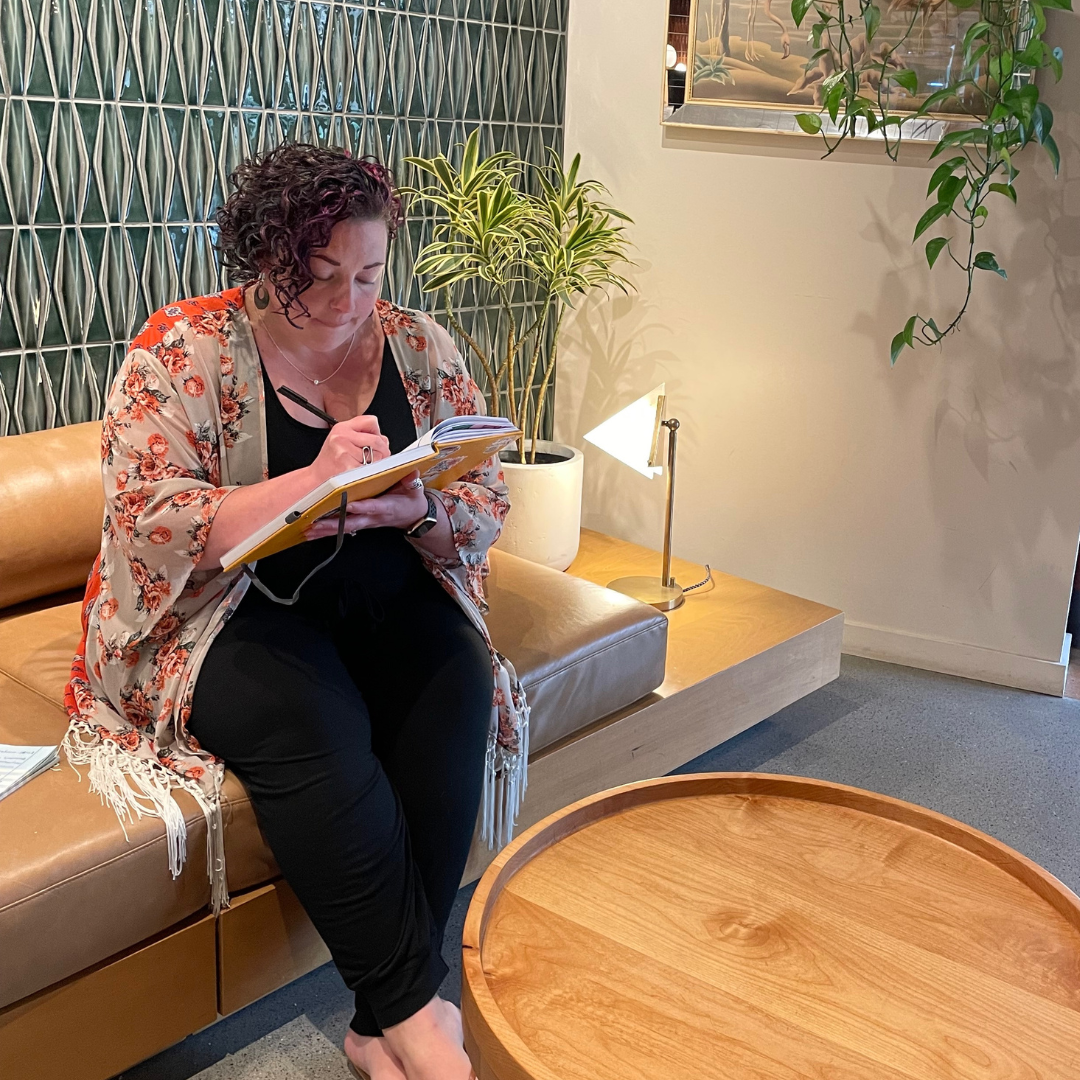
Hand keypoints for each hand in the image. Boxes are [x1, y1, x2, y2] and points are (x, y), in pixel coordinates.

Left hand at [303, 471, 428, 539]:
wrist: (412, 516)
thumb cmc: (410, 501)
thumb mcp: (416, 490)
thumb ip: (412, 482)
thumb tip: (411, 474)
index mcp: (386, 507)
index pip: (372, 507)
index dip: (361, 507)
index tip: (349, 504)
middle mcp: (373, 517)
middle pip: (352, 522)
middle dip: (334, 524)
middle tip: (317, 523)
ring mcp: (366, 522)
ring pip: (344, 528)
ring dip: (326, 530)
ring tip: (309, 530)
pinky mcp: (360, 523)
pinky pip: (342, 529)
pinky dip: (327, 532)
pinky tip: (313, 532)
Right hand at [307, 415, 389, 485]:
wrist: (315, 480)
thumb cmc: (331, 462)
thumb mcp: (342, 440)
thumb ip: (362, 435)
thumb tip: (384, 440)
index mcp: (342, 428)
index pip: (371, 421)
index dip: (377, 432)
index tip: (375, 442)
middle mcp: (341, 437)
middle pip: (377, 440)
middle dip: (383, 451)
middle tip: (377, 459)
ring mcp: (343, 452)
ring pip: (377, 456)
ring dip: (377, 465)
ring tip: (365, 467)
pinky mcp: (347, 466)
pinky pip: (370, 469)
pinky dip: (370, 474)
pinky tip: (360, 475)